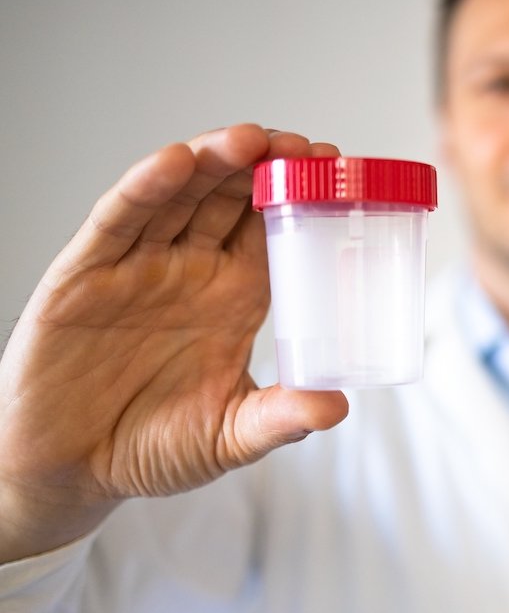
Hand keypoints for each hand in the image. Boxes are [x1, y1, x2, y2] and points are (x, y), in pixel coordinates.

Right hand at [0, 125, 349, 562]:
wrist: (67, 472)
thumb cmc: (150, 449)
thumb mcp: (227, 438)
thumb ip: (277, 420)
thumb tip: (336, 408)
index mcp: (233, 298)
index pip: (273, 232)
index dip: (303, 198)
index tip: (338, 171)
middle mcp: (191, 272)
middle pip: (232, 200)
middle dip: (267, 167)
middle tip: (305, 147)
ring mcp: (139, 267)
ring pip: (180, 197)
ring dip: (212, 163)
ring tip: (250, 140)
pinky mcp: (85, 274)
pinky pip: (118, 221)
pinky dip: (145, 188)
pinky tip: (175, 164)